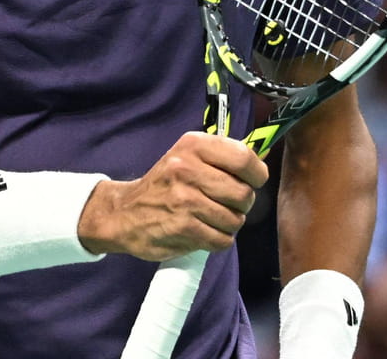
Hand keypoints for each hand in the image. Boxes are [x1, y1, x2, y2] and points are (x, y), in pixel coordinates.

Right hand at [77, 131, 267, 260]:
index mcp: (192, 145)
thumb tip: (262, 163)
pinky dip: (218, 240)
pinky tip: (204, 232)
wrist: (124, 213)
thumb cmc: (165, 184)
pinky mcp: (183, 227)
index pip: (244, 158)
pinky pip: (222, 239)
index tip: (252, 181)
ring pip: (235, 219)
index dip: (256, 174)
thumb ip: (220, 158)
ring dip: (229, 224)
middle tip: (226, 204)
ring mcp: (185, 199)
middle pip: (244, 193)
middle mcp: (187, 168)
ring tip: (212, 219)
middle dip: (242, 204)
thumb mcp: (186, 157)